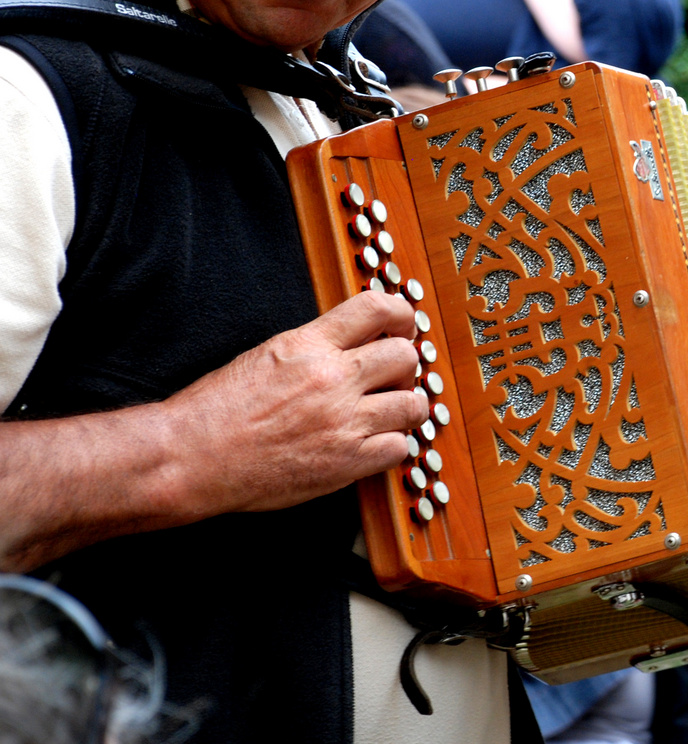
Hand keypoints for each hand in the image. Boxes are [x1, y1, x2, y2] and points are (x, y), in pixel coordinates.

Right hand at [165, 291, 427, 514]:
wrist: (190, 457)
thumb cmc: (217, 410)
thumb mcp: (268, 354)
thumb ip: (316, 344)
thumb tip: (356, 338)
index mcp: (309, 345)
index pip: (378, 307)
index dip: (401, 315)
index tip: (403, 327)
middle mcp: (333, 379)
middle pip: (406, 356)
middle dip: (403, 366)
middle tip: (390, 378)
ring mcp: (343, 422)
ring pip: (413, 405)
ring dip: (404, 408)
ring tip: (384, 414)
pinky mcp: (345, 462)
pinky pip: (399, 449)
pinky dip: (391, 447)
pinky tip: (372, 445)